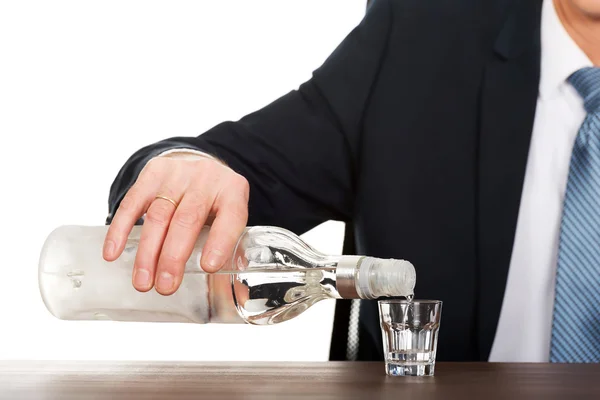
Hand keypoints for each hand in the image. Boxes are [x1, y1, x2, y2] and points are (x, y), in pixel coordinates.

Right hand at [102, 155, 249, 294]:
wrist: (197, 161)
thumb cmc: (215, 198)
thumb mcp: (230, 212)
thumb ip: (232, 244)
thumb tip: (237, 289)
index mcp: (232, 191)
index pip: (229, 217)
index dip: (219, 242)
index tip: (207, 267)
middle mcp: (206, 179)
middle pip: (187, 220)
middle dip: (173, 257)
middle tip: (165, 287)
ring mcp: (177, 174)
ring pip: (159, 215)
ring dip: (148, 253)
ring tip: (143, 282)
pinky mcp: (152, 173)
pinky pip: (132, 202)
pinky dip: (121, 230)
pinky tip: (114, 253)